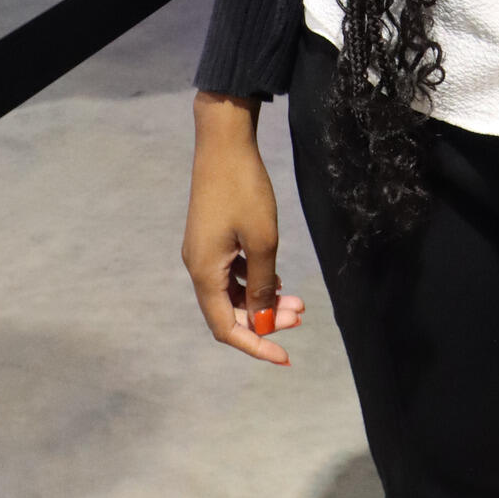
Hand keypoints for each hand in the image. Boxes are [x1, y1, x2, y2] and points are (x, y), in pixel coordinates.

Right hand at [183, 92, 304, 368]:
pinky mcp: (211, 236)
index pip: (226, 328)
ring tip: (297, 301)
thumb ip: (263, 285)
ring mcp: (203, 250)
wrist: (224, 141)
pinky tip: (277, 278)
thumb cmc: (244, 190)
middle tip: (300, 316)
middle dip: (265, 321)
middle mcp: (198, 266)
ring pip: (233, 292)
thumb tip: (262, 319)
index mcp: (204, 273)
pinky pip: (231, 273)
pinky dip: (254, 282)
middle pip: (230, 311)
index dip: (255, 346)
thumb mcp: (262, 240)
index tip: (286, 357)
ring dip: (262, 301)